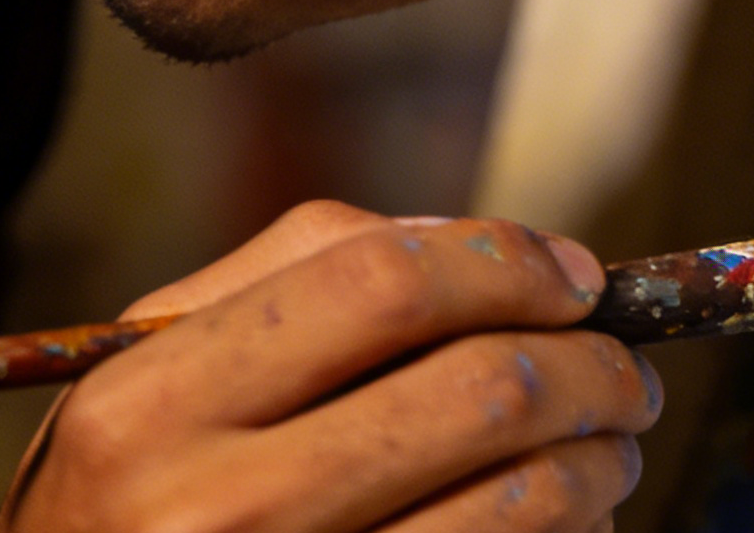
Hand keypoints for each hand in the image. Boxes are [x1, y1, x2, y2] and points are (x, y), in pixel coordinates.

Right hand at [0, 200, 662, 532]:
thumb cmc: (128, 490)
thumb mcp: (155, 368)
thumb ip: (297, 272)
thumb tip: (486, 248)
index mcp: (153, 400)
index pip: (380, 281)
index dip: (502, 260)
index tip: (572, 273)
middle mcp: (211, 513)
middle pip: (475, 389)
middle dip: (591, 364)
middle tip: (625, 365)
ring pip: (518, 503)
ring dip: (600, 459)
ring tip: (613, 442)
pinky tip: (567, 518)